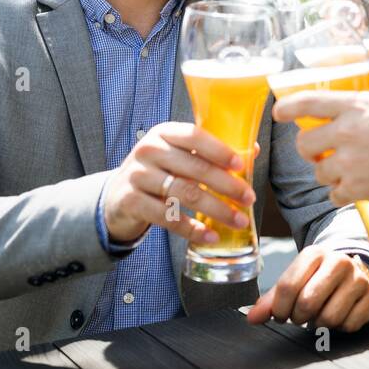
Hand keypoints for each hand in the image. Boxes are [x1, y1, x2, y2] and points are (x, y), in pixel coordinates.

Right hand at [102, 121, 256, 244]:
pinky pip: (167, 217)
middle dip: (227, 185)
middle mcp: (149, 150)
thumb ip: (210, 152)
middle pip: (195, 168)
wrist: (116, 196)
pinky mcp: (131, 201)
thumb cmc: (159, 172)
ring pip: (185, 193)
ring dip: (216, 209)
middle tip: (249, 199)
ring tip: (238, 220)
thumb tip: (252, 150)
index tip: (241, 166)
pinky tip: (210, 235)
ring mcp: (137, 176)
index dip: (220, 150)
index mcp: (164, 133)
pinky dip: (191, 229)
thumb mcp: (178, 155)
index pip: (195, 136)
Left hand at [246, 246, 368, 331]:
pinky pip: (349, 325)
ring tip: (320, 313)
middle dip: (299, 318)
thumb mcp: (294, 281)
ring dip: (319, 323)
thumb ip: (271, 300)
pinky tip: (340, 313)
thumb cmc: (318, 278)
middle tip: (301, 316)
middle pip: (307, 303)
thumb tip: (252, 318)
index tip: (281, 315)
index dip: (279, 309)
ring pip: (329, 318)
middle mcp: (339, 261)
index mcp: (315, 253)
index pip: (288, 287)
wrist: (354, 270)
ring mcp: (359, 278)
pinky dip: (340, 327)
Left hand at [272, 84, 368, 203]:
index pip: (307, 102)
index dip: (287, 108)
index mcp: (355, 106)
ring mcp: (349, 162)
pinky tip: (355, 188)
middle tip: (321, 151)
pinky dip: (342, 193)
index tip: (279, 113)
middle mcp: (345, 132)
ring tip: (347, 171)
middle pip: (304, 143)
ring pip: (318, 172)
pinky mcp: (356, 188)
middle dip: (310, 149)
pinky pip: (334, 194)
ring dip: (329, 172)